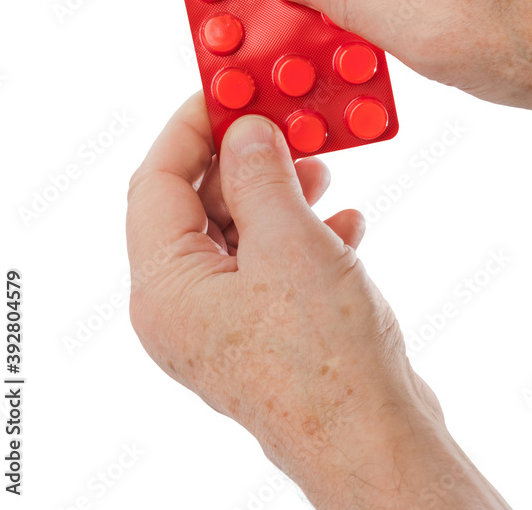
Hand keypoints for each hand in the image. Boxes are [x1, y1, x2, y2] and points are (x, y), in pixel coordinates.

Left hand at [126, 93, 510, 508]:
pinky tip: (343, 223)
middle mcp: (183, 307)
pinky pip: (269, 263)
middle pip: (196, 204)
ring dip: (277, 192)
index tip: (227, 90)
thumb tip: (245, 129)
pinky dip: (300, 233)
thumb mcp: (288, 243)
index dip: (190, 128)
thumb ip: (260, 175)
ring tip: (319, 169)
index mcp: (166, 287)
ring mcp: (224, 323)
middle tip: (283, 122)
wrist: (375, 440)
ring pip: (238, 231)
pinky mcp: (264, 332)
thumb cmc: (324, 362)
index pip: (157, 181)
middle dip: (243, 158)